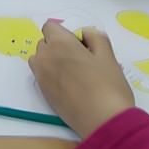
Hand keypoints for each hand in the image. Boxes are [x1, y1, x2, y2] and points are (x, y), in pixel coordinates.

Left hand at [27, 24, 133, 138]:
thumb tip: (83, 34)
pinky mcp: (41, 91)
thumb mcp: (107, 55)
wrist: (102, 121)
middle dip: (59, 46)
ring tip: (74, 74)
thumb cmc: (108, 85)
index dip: (66, 34)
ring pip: (40, 58)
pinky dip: (50, 74)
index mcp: (59, 43)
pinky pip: (41, 74)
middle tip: (82, 61)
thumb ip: (94, 37)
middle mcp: (44, 56)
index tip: (81, 46)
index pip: (50, 27)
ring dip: (52, 60)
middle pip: (45, 42)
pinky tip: (70, 86)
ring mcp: (40, 75)